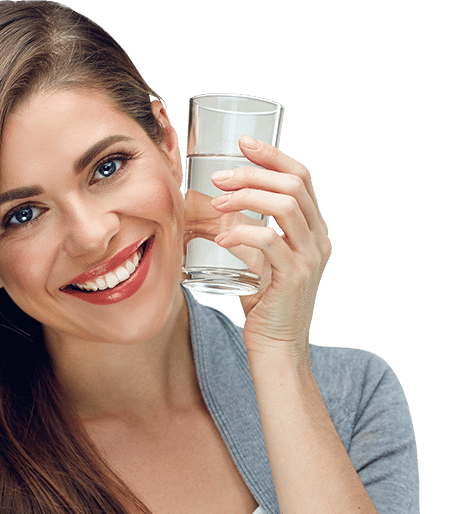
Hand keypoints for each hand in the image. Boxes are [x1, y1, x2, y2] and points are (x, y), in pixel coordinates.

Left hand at [210, 136, 331, 358]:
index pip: (301, 178)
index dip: (273, 156)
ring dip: (246, 197)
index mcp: (315, 231)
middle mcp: (319, 240)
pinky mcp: (294, 277)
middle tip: (219, 177)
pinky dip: (241, 234)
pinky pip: (269, 241)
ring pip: (284, 206)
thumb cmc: (266, 308)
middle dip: (253, 173)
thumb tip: (214, 213)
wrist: (278, 350)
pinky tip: (221, 240)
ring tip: (217, 203)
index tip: (243, 143)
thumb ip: (249, 238)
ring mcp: (310, 258)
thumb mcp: (260, 264)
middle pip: (293, 185)